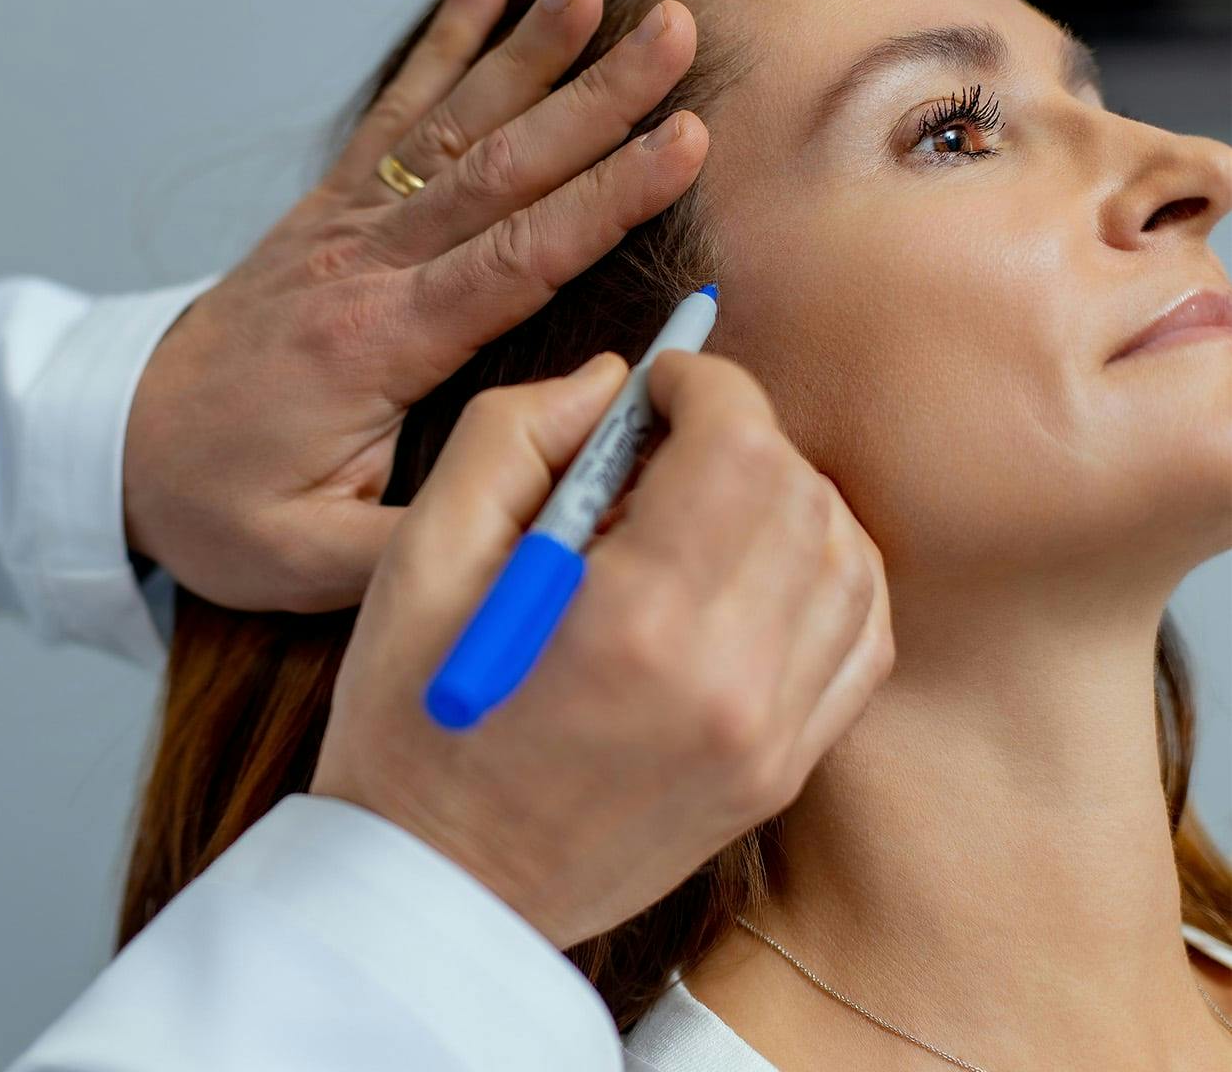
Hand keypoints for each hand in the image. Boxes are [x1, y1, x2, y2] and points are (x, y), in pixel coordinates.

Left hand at [123, 0, 708, 610]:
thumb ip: (436, 527)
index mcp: (377, 346)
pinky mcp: (324, 216)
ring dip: (528, 55)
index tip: (683, 142)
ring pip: (450, 128)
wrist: (112, 448)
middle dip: (596, 99)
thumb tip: (557, 470)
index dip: (606, 198)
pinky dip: (440, 49)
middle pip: (498, 169)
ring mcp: (340, 229)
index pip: (515, 259)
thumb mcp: (313, 562)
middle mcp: (363, 266)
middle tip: (676, 36)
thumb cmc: (215, 506)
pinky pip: (389, 120)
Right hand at [309, 351, 895, 949]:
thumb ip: (511, 439)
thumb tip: (609, 384)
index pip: (739, 444)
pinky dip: (833, 579)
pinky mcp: (779, 773)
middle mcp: (728, 681)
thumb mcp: (418, 561)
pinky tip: (763, 569)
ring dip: (791, 501)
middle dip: (743, 437)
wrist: (442, 891)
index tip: (658, 388)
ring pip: (849, 560)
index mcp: (632, 622)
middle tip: (666, 448)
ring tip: (706, 507)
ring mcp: (769, 738)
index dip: (705, 385)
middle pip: (801, 493)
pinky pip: (861, 643)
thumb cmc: (413, 728)